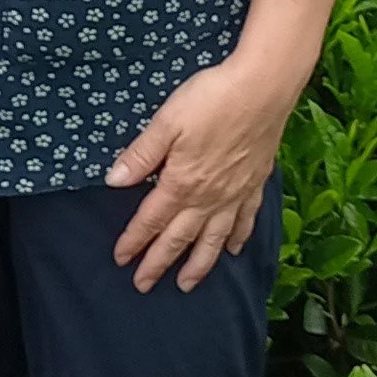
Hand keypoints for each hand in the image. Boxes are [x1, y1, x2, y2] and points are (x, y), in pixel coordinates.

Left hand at [106, 55, 292, 291]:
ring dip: (198, 264)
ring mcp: (235, 194)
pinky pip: (245, 221)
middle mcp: (209, 197)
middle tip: (144, 285)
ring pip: (213, 239)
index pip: (151, 220)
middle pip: (179, 237)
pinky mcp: (255, 185)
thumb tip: (114, 182)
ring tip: (187, 284)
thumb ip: (141, 155)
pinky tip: (233, 250)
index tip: (120, 260)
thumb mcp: (166, 122)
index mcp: (181, 182)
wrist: (262, 90)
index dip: (134, 240)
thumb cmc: (210, 100)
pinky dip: (237, 239)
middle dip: (159, 263)